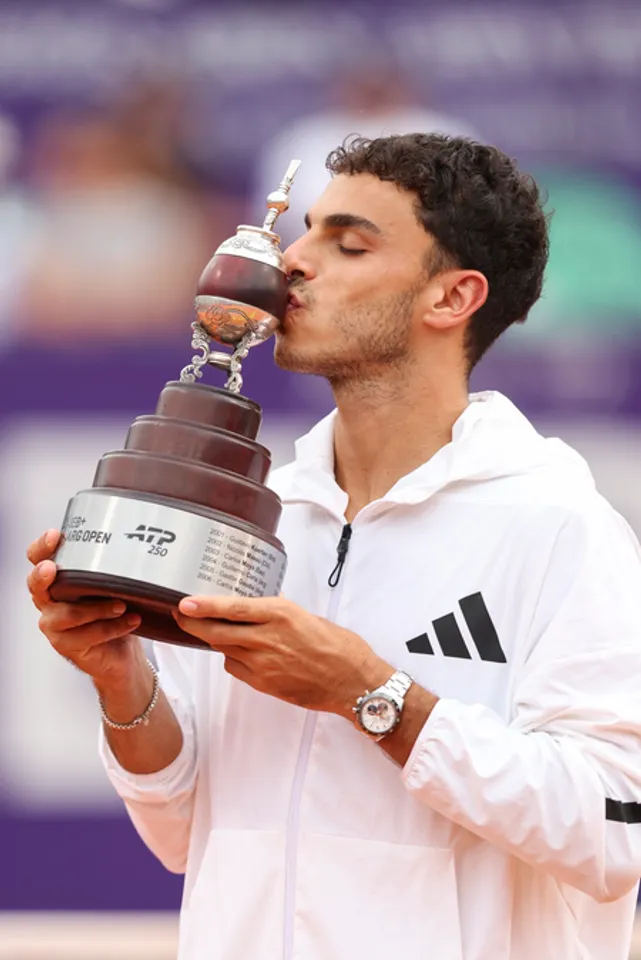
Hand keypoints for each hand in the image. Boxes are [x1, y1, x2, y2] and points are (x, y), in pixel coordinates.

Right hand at [26, 529, 143, 687]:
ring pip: (68, 614)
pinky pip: (87, 635)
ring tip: (122, 605)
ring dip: (98, 608)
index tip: (55, 535)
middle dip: (43, 575)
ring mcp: (54, 625)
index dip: (41, 547)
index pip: (38, 558)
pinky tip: (132, 621)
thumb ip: (113, 567)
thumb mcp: (112, 584)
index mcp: (57, 579)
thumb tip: (138, 545)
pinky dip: (113, 627)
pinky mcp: (66, 646)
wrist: (121, 651)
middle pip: (36, 585)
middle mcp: (49, 601)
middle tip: (53, 569)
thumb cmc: (113, 611)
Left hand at [173, 594, 390, 715]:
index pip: (231, 608)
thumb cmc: (338, 645)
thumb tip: (257, 607)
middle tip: (180, 616)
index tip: (184, 602)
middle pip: (216, 632)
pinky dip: (233, 658)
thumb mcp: (307, 616)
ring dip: (214, 640)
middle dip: (192, 624)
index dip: (203, 606)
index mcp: (280, 614)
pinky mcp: (265, 684)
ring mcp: (264, 664)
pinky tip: (240, 653)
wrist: (353, 681)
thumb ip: (278, 612)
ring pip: (224, 649)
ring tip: (210, 630)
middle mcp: (267, 638)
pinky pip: (236, 668)